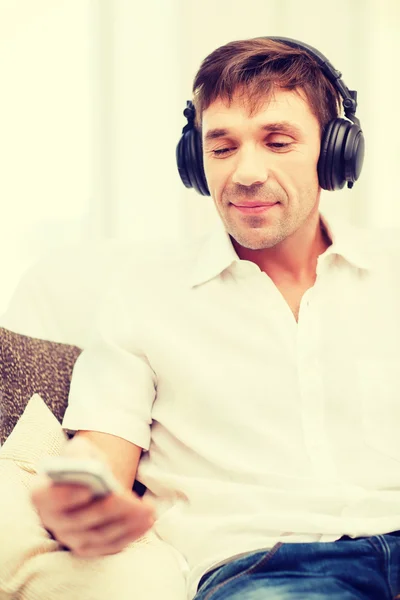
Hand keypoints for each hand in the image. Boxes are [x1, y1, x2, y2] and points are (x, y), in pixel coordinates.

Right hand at [31, 437, 154, 556]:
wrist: (92, 479)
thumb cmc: (84, 461)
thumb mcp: (80, 449)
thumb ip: (80, 453)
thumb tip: (91, 467)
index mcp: (42, 493)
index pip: (48, 498)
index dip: (67, 496)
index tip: (89, 489)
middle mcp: (52, 520)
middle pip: (81, 520)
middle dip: (112, 510)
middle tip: (136, 502)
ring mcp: (69, 537)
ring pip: (99, 535)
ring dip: (127, 524)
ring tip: (149, 510)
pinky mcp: (88, 547)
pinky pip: (109, 546)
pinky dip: (130, 535)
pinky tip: (147, 522)